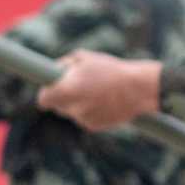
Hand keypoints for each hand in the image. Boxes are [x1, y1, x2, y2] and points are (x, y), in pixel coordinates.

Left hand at [37, 50, 163, 130]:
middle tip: (80, 86)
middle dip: (65, 97)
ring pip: (73, 112)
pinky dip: (92, 111)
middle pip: (58, 106)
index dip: (47, 94)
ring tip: (98, 91)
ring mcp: (83, 119)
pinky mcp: (95, 126)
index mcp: (66, 90)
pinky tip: (105, 101)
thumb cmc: (112, 70)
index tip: (53, 89)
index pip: (43, 100)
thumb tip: (54, 72)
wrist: (141, 88)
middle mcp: (72, 108)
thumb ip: (65, 64)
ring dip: (80, 104)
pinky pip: (86, 118)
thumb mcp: (85, 57)